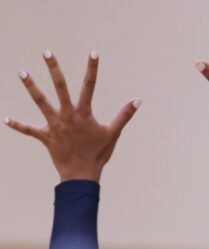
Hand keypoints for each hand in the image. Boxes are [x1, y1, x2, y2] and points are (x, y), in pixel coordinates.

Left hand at [5, 52, 138, 181]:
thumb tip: (137, 101)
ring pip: (41, 102)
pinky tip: (5, 120)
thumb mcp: (113, 134)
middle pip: (60, 88)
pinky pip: (29, 130)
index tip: (93, 53)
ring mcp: (55, 126)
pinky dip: (18, 126)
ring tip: (22, 72)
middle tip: (47, 53)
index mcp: (84, 114)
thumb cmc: (98, 155)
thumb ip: (124, 116)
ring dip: (31, 87)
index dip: (92, 69)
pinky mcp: (46, 137)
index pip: (89, 86)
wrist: (82, 176)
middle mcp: (68, 116)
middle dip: (54, 69)